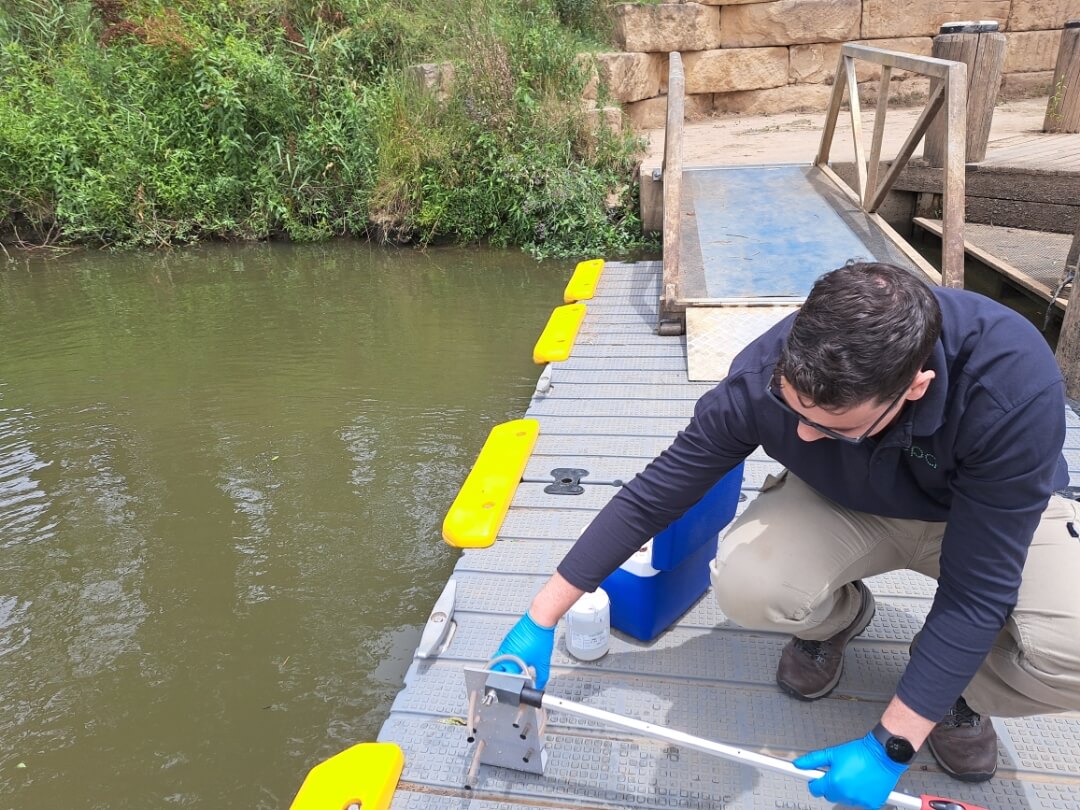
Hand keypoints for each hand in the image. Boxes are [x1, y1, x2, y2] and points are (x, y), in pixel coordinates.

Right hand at [490, 612, 555, 688]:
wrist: (539, 619)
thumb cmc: (540, 637)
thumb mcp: (543, 661)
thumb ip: (542, 676)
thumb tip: (540, 685)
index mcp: (513, 660)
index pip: (504, 677)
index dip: (508, 684)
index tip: (513, 687)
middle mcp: (506, 653)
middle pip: (494, 668)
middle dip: (497, 676)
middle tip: (502, 681)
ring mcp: (505, 645)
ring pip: (497, 659)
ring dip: (500, 666)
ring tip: (508, 670)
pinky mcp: (508, 639)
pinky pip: (502, 650)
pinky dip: (505, 656)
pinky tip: (513, 657)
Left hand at [793, 731, 907, 808]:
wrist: (883, 754)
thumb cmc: (860, 752)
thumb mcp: (833, 753)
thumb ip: (813, 760)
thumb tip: (798, 764)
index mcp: (834, 782)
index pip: (815, 790)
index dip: (815, 782)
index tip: (817, 778)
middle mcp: (846, 793)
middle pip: (829, 795)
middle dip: (832, 786)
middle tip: (840, 773)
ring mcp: (859, 800)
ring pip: (845, 799)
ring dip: (846, 790)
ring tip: (854, 775)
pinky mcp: (872, 804)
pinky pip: (860, 802)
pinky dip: (860, 795)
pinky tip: (863, 783)